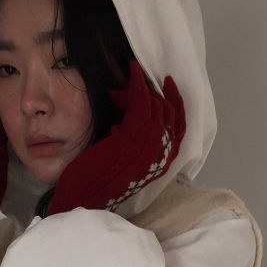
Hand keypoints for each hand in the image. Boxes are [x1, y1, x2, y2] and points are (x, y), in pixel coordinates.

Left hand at [48, 62, 185, 215]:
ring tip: (124, 81)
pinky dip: (137, 82)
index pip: (180, 126)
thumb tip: (122, 118)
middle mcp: (163, 152)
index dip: (176, 103)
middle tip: (136, 80)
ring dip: (139, 88)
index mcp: (163, 161)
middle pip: (168, 111)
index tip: (167, 84)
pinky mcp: (135, 136)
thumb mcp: (122, 158)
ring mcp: (151, 143)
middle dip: (153, 91)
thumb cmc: (98, 180)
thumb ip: (132, 142)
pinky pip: (142, 100)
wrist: (86, 196)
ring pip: (154, 103)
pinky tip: (131, 70)